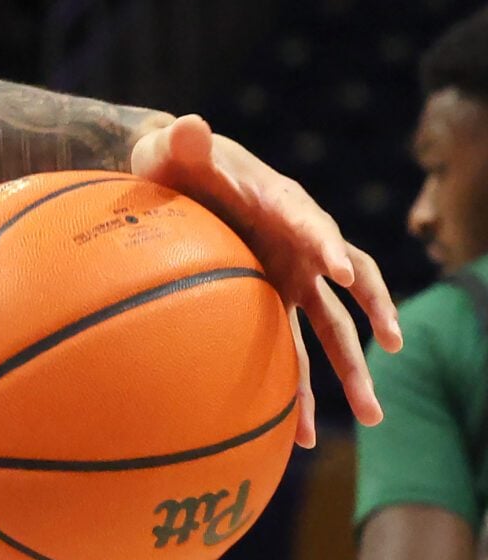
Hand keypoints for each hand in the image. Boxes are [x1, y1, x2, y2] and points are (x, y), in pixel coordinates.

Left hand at [129, 114, 402, 445]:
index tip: (336, 269)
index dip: (325, 244)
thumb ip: (183, 143)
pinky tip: (303, 434)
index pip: (311, 223)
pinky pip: (295, 349)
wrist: (168, 181)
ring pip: (332, 329)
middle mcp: (299, 244)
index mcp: (280, 204)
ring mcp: (290, 277)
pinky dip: (299, 390)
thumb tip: (189, 125)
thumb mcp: (170, 151)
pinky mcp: (273, 301)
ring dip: (351, 372)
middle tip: (392, 349)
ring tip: (372, 420)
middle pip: (346, 284)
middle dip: (371, 315)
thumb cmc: (169, 162)